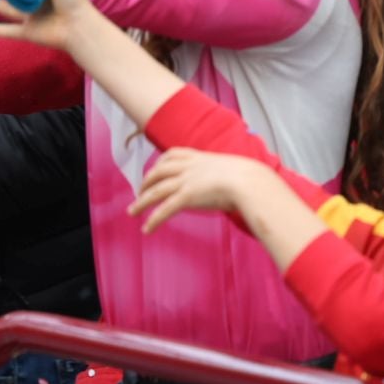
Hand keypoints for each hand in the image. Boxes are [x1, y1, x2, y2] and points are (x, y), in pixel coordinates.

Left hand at [128, 148, 275, 233]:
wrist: (250, 181)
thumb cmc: (250, 178)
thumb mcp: (233, 169)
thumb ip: (224, 175)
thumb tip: (229, 183)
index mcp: (200, 158)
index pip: (172, 154)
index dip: (160, 162)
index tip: (154, 169)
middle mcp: (188, 167)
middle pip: (158, 172)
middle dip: (146, 182)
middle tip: (139, 192)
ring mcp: (186, 181)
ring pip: (156, 191)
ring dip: (141, 202)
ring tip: (132, 212)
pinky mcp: (187, 196)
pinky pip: (165, 209)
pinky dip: (154, 219)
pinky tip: (147, 229)